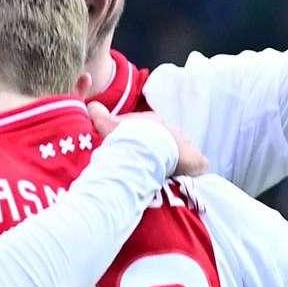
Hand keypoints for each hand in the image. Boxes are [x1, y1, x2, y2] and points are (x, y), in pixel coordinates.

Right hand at [92, 105, 208, 179]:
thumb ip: (97, 114)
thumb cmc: (125, 137)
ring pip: (181, 151)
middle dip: (160, 151)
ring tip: (165, 176)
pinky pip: (197, 164)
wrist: (145, 147)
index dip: (141, 140)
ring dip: (174, 161)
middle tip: (149, 166)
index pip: (149, 129)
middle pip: (166, 140)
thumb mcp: (105, 124)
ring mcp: (184, 143)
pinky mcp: (194, 159)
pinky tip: (184, 180)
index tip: (134, 151)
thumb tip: (90, 106)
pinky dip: (192, 170)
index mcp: (153, 122)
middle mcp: (171, 130)